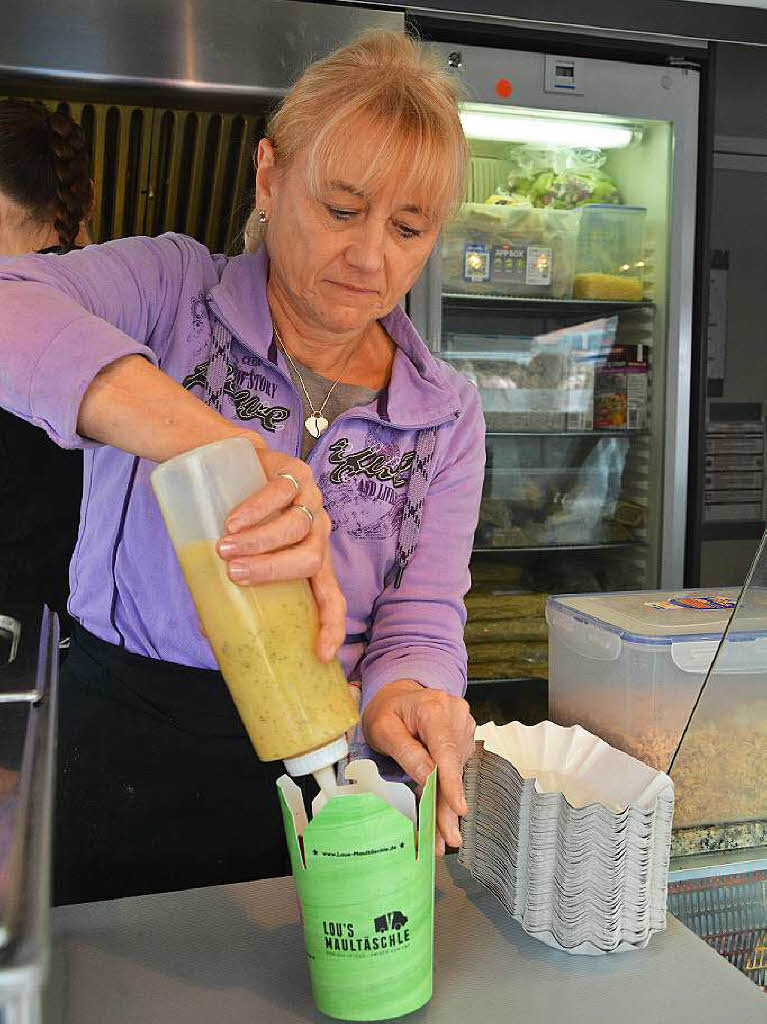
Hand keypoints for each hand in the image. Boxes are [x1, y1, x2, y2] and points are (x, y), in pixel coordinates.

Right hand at [215, 448, 345, 661]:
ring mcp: (311, 500)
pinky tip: (232, 520)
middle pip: (312, 559)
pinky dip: (256, 509)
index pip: (333, 597)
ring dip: (260, 541)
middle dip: (275, 571)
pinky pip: (281, 492)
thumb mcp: (240, 556)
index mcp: (314, 562)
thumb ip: (230, 589)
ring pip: (297, 525)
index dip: (332, 625)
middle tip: (235, 575)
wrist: (234, 463)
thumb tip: (210, 633)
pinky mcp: (296, 472)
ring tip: (224, 548)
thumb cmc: (238, 523)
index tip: (320, 652)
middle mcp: (319, 532)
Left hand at [361, 679, 475, 854]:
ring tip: (443, 833)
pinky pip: (456, 768)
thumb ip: (406, 751)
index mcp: (433, 708)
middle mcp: (455, 714)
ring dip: (449, 802)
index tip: (458, 808)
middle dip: (449, 805)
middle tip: (448, 838)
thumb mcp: (384, 729)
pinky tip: (444, 813)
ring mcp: (462, 725)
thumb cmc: (387, 710)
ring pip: (458, 771)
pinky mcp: (463, 737)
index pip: (446, 749)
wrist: (398, 695)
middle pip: (453, 766)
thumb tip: (428, 777)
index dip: (452, 782)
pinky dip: (449, 790)